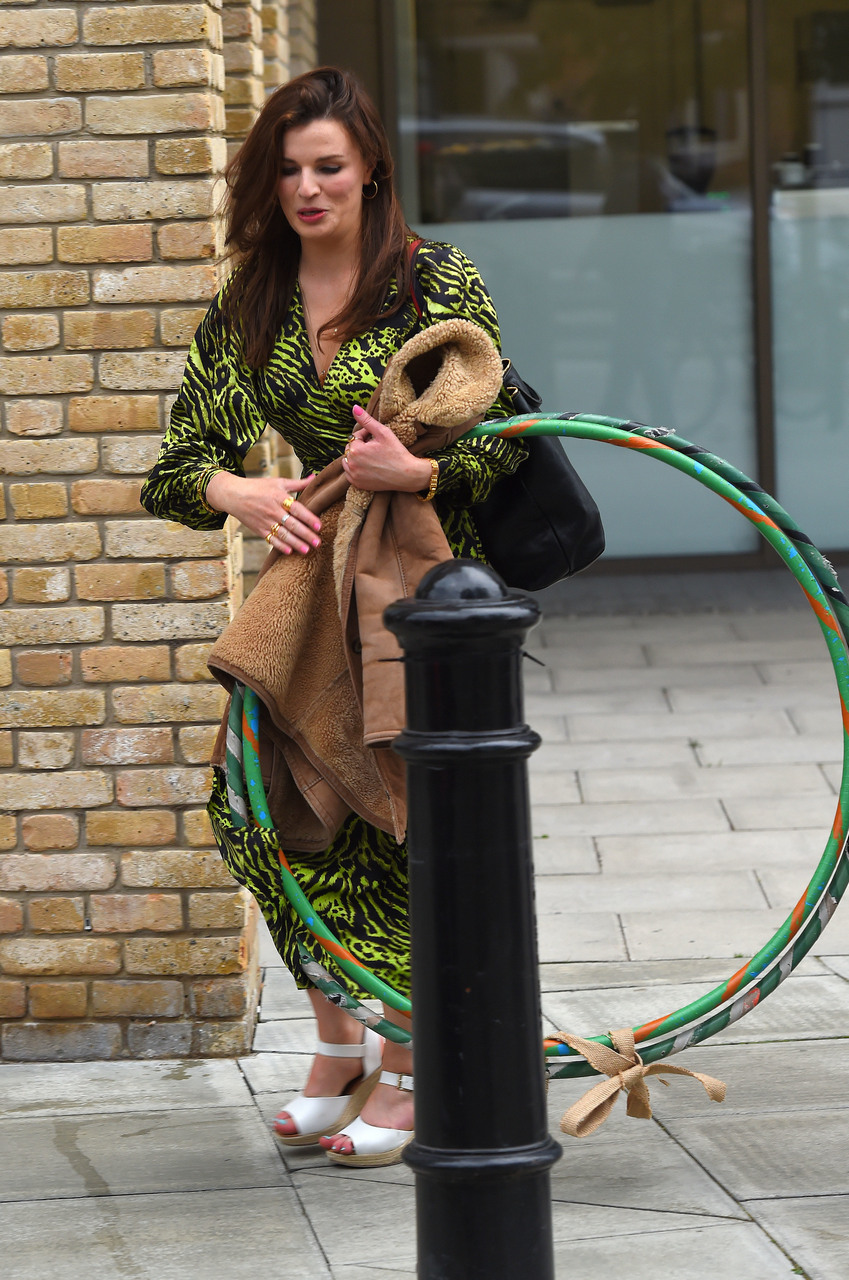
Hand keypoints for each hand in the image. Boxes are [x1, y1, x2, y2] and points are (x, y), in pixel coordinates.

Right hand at [204, 472, 321, 555]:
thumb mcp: (277, 482)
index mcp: (279, 497)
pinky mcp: (259, 530)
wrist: (233, 495)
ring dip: (296, 543)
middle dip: (306, 535)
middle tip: (318, 543)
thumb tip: (314, 477)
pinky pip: (271, 540)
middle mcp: (273, 510)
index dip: (308, 518)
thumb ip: (297, 483)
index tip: (319, 526)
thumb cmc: (257, 487)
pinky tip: (290, 551)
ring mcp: (265, 521)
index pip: (297, 509)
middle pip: (292, 524)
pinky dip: (280, 546)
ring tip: (307, 550)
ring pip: (283, 535)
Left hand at [342, 405, 432, 492]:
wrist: (407, 475)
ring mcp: (353, 476)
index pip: (355, 437)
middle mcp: (351, 464)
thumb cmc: (396, 452)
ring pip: (349, 461)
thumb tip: (354, 407)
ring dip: (357, 457)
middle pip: (351, 449)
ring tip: (373, 458)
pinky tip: (370, 467)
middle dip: (361, 447)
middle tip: (377, 449)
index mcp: (356, 450)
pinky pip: (350, 473)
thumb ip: (367, 420)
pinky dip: (357, 469)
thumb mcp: (383, 432)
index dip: (367, 436)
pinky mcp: (357, 484)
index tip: (378, 440)